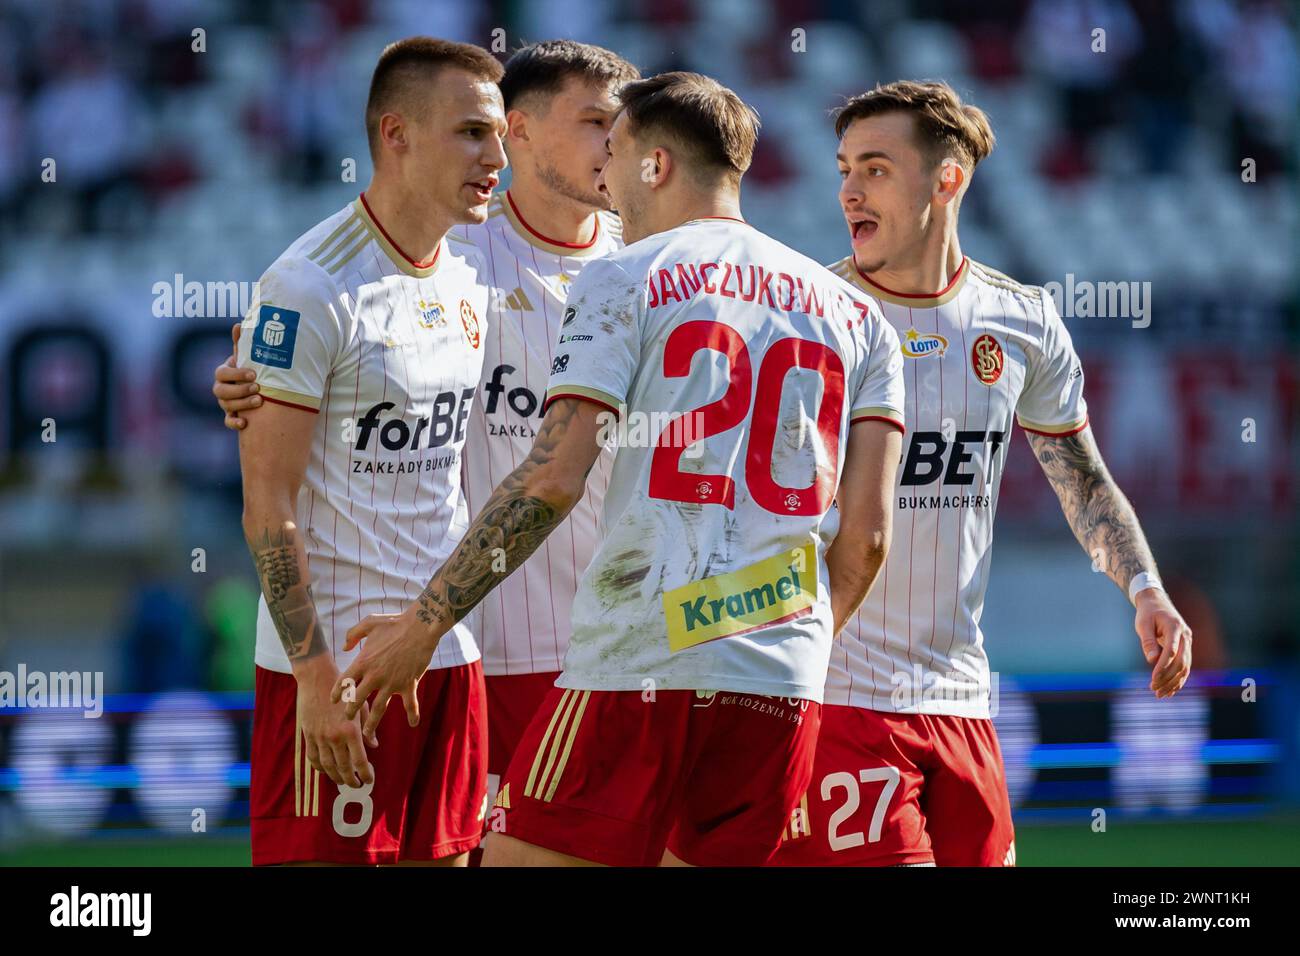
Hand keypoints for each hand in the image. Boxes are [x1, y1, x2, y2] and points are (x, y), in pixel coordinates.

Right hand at [214, 322, 260, 429]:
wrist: (253, 388)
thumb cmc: (250, 370)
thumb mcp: (246, 358)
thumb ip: (241, 344)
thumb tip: (238, 324)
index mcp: (223, 374)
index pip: (222, 373)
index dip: (237, 374)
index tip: (254, 374)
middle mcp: (221, 389)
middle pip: (222, 391)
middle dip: (240, 390)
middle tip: (258, 388)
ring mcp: (225, 403)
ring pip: (226, 405)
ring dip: (242, 404)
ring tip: (260, 401)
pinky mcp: (231, 416)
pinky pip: (228, 422)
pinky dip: (234, 423)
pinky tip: (245, 424)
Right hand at [295, 655, 376, 787]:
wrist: (317, 679)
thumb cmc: (345, 690)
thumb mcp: (361, 707)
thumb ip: (368, 728)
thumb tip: (374, 745)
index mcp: (351, 731)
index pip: (360, 761)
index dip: (365, 774)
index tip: (369, 780)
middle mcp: (335, 737)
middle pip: (343, 768)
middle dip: (351, 780)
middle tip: (357, 785)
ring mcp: (320, 738)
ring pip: (327, 766)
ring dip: (336, 777)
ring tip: (343, 782)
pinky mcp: (308, 735)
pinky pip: (313, 758)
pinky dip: (320, 768)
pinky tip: (326, 771)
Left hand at [333, 608, 437, 738]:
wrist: (419, 627)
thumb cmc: (394, 623)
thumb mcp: (368, 623)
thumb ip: (353, 634)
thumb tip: (344, 647)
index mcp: (363, 661)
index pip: (344, 682)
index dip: (336, 693)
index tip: (333, 701)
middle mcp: (374, 676)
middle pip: (357, 700)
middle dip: (351, 711)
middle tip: (348, 718)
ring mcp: (392, 682)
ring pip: (379, 708)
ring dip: (372, 723)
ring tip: (367, 734)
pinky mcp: (408, 684)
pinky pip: (410, 704)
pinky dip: (413, 714)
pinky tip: (413, 724)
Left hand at [1134, 587, 1192, 698]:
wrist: (1156, 602)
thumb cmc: (1147, 613)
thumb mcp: (1143, 624)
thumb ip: (1148, 641)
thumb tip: (1151, 660)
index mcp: (1175, 627)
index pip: (1171, 651)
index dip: (1163, 667)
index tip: (1153, 679)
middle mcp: (1185, 636)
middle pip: (1181, 662)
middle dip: (1168, 678)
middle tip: (1154, 690)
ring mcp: (1187, 642)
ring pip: (1185, 667)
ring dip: (1174, 682)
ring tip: (1161, 694)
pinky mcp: (1185, 647)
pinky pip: (1185, 666)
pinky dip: (1178, 679)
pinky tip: (1170, 691)